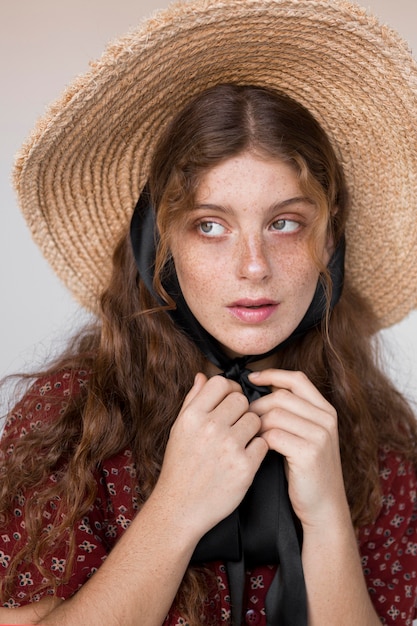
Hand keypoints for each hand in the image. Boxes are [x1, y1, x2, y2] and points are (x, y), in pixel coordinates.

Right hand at [153, 373, 267, 539]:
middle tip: (236, 424)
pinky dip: (257, 449)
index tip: (230, 401)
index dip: (229, 389)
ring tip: (240, 441)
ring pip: (256, 420)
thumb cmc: (180, 467)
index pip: (221, 383)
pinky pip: (263, 444)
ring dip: (252, 429)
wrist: (180, 507)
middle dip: (241, 410)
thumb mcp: (179, 429)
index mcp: (192, 416)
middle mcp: (210, 428)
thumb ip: (193, 400)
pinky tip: (245, 456)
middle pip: (242, 400)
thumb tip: (202, 376)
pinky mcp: (244, 467)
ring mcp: (229, 447)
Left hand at [248, 369, 348, 530]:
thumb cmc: (306, 471)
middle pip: (281, 396)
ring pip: (275, 414)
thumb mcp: (305, 435)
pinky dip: (259, 439)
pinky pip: (274, 435)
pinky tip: (256, 447)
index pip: (297, 379)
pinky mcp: (309, 453)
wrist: (323, 507)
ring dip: (255, 423)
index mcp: (326, 410)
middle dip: (256, 405)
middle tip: (243, 418)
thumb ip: (291, 412)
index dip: (272, 374)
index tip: (251, 377)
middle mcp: (326, 419)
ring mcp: (320, 435)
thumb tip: (260, 388)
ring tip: (248, 434)